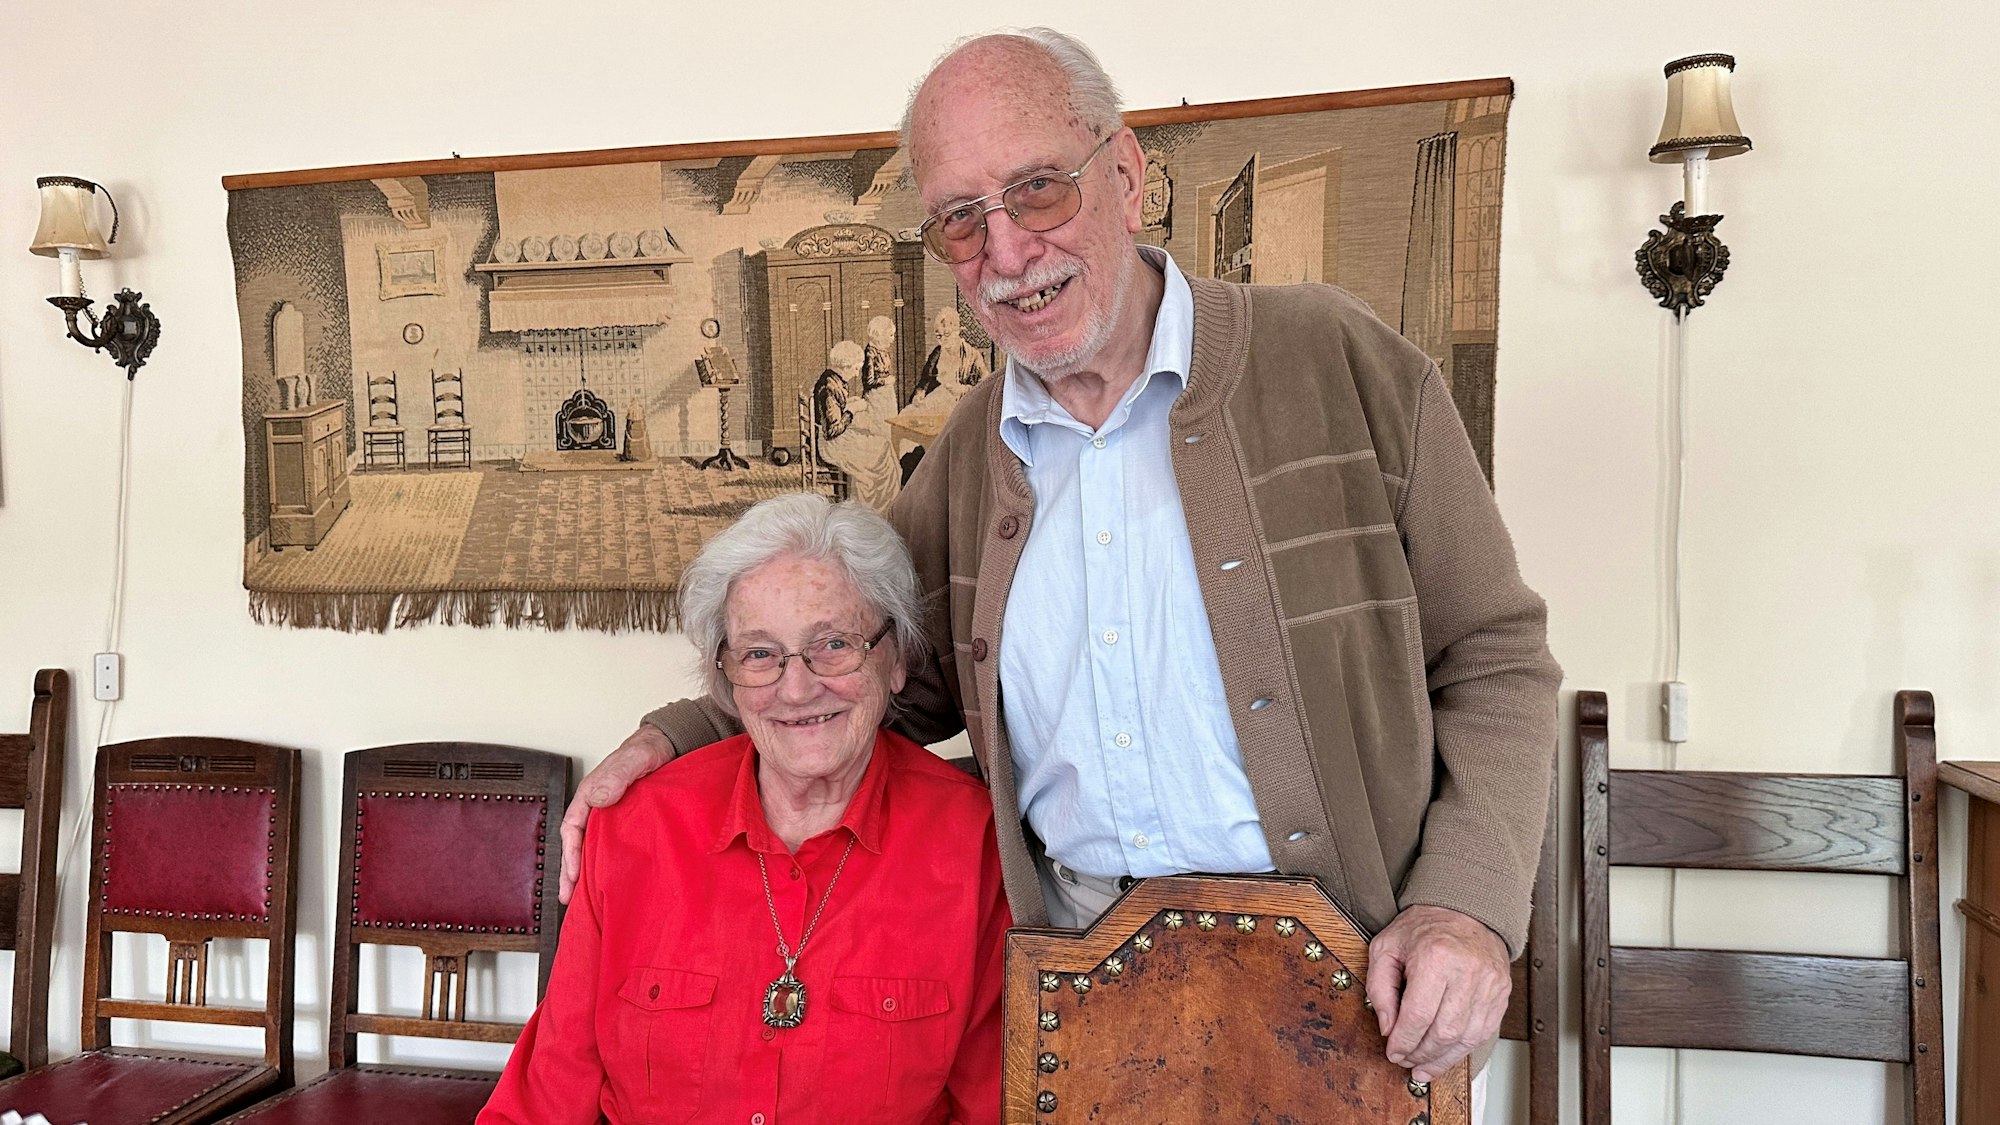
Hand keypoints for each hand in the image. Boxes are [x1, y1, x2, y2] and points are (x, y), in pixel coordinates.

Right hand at [558, 725, 674, 903]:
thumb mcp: (634, 759)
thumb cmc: (649, 749)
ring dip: (587, 872)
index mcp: (591, 794)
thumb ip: (617, 775)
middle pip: (578, 844)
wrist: (673, 745)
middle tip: (569, 899)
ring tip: (584, 899)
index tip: (573, 876)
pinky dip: (608, 864)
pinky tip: (611, 880)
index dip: (570, 854)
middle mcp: (598, 808)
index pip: (572, 828)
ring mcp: (613, 817)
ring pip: (594, 848)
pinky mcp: (629, 824)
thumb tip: (598, 798)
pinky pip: (614, 846)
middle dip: (571, 872)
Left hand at [1365, 904, 1510, 1083]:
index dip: (1403, 1041)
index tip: (1393, 1051)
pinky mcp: (1501, 993)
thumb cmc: (1424, 927)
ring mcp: (1489, 984)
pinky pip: (1483, 1033)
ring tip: (1423, 1066)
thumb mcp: (1386, 947)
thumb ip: (1380, 988)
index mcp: (1436, 957)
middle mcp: (1467, 972)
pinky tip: (1445, 1055)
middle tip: (1406, 1061)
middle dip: (1421, 1054)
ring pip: (1465, 1038)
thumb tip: (1388, 1027)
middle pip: (1443, 1032)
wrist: (1465, 909)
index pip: (1418, 1015)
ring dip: (1441, 1059)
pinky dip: (1462, 1049)